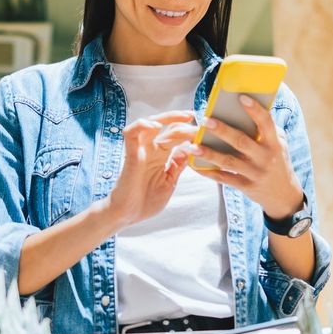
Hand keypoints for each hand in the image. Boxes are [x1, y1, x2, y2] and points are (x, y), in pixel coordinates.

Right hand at [103, 111, 197, 229]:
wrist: (127, 216)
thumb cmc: (145, 201)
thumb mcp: (169, 181)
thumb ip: (178, 165)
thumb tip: (191, 149)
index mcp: (161, 156)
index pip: (177, 136)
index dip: (190, 130)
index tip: (205, 130)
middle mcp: (151, 150)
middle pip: (167, 127)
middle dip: (184, 121)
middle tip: (197, 118)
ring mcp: (141, 151)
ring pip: (150, 124)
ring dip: (167, 117)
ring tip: (184, 118)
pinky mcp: (131, 155)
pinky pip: (131, 134)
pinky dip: (141, 125)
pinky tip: (155, 126)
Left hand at [188, 96, 304, 220]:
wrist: (283, 195)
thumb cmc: (278, 161)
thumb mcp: (280, 144)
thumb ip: (267, 129)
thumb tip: (250, 107)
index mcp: (274, 143)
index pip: (266, 123)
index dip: (255, 110)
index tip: (242, 98)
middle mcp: (265, 158)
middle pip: (241, 142)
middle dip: (222, 130)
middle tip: (206, 120)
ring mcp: (255, 173)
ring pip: (229, 162)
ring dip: (209, 153)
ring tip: (192, 145)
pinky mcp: (246, 186)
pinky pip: (224, 178)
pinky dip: (209, 172)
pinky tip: (195, 164)